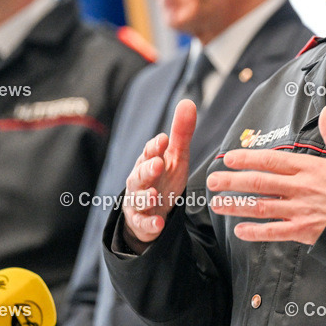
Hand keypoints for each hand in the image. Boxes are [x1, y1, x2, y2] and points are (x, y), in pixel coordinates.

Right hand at [122, 99, 196, 250]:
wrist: (153, 211)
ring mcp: (138, 201)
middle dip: (147, 168)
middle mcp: (139, 180)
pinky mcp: (140, 221)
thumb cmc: (164, 178)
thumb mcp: (176, 157)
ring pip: (137, 198)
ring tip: (153, 195)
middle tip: (157, 163)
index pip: (150, 152)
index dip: (155, 146)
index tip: (163, 140)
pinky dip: (149, 224)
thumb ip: (182, 133)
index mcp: (149, 161)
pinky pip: (142, 223)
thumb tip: (188, 102)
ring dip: (145, 196)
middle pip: (140, 173)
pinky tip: (158, 224)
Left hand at [207, 104, 325, 244]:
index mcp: (311, 167)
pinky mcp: (305, 232)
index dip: (248, 158)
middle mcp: (302, 188)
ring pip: (262, 206)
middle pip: (260, 182)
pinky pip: (275, 233)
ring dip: (237, 205)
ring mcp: (301, 211)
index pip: (272, 160)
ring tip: (217, 203)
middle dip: (233, 181)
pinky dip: (255, 233)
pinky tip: (239, 232)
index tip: (229, 157)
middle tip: (212, 180)